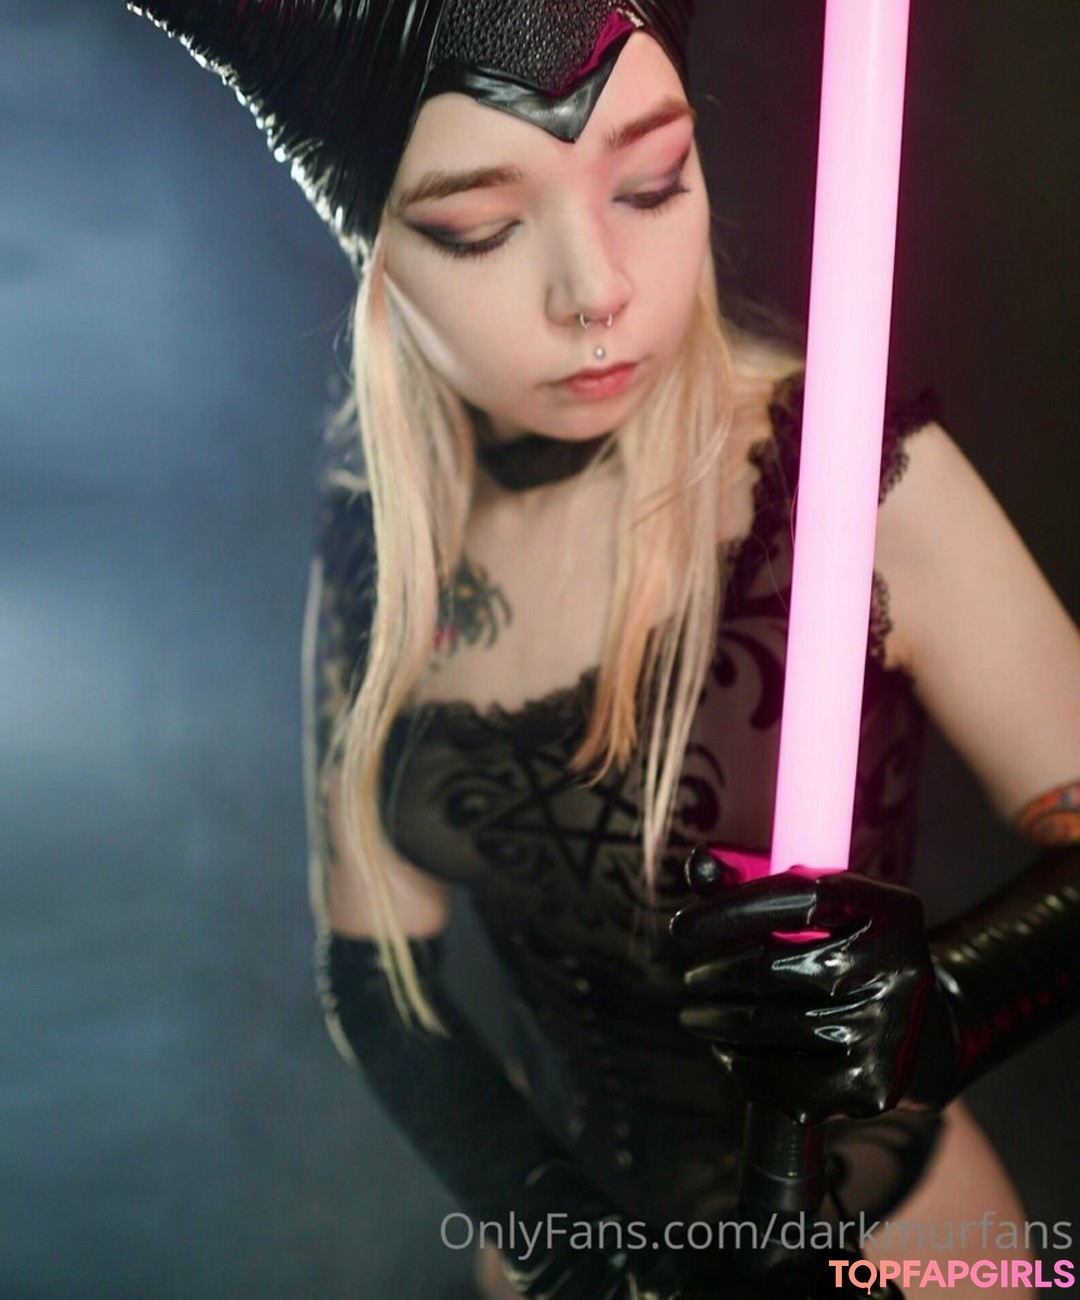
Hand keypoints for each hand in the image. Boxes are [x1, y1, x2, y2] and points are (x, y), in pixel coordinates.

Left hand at [670, 850, 936, 1123]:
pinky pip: (780, 1078)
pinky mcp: (871, 1085)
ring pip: (766, 1024)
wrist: (911, 1028)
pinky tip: (724, 1048)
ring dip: (715, 1018)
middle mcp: (898, 967)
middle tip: (692, 975)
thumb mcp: (820, 906)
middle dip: (714, 971)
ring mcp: (887, 1030)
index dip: (729, 910)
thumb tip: (698, 865)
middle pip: (771, 967)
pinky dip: (739, 1063)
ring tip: (696, 1012)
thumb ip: (756, 877)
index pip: (796, 898)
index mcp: (890, 910)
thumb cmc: (844, 950)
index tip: (681, 928)